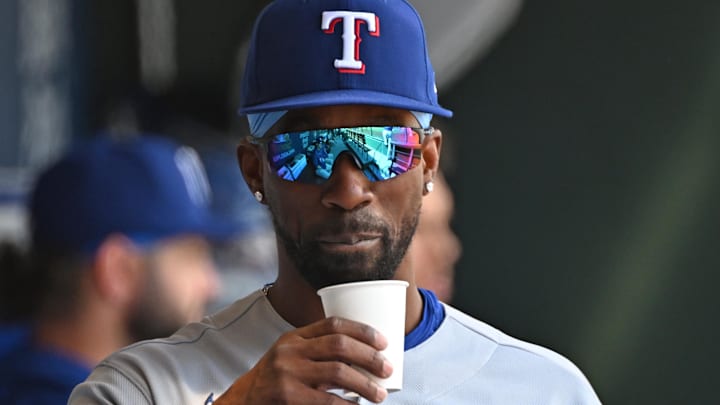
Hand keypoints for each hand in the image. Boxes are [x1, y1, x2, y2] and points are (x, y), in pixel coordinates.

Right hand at [215, 317, 392, 403]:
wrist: (242, 402)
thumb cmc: (275, 380)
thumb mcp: (290, 356)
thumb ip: (317, 350)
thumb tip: (364, 354)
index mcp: (295, 337)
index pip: (333, 324)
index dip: (362, 330)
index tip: (383, 342)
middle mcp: (291, 350)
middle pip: (340, 346)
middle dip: (369, 356)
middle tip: (387, 368)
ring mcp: (288, 373)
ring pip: (338, 372)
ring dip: (365, 383)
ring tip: (380, 394)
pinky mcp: (287, 396)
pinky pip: (326, 400)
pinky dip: (347, 404)